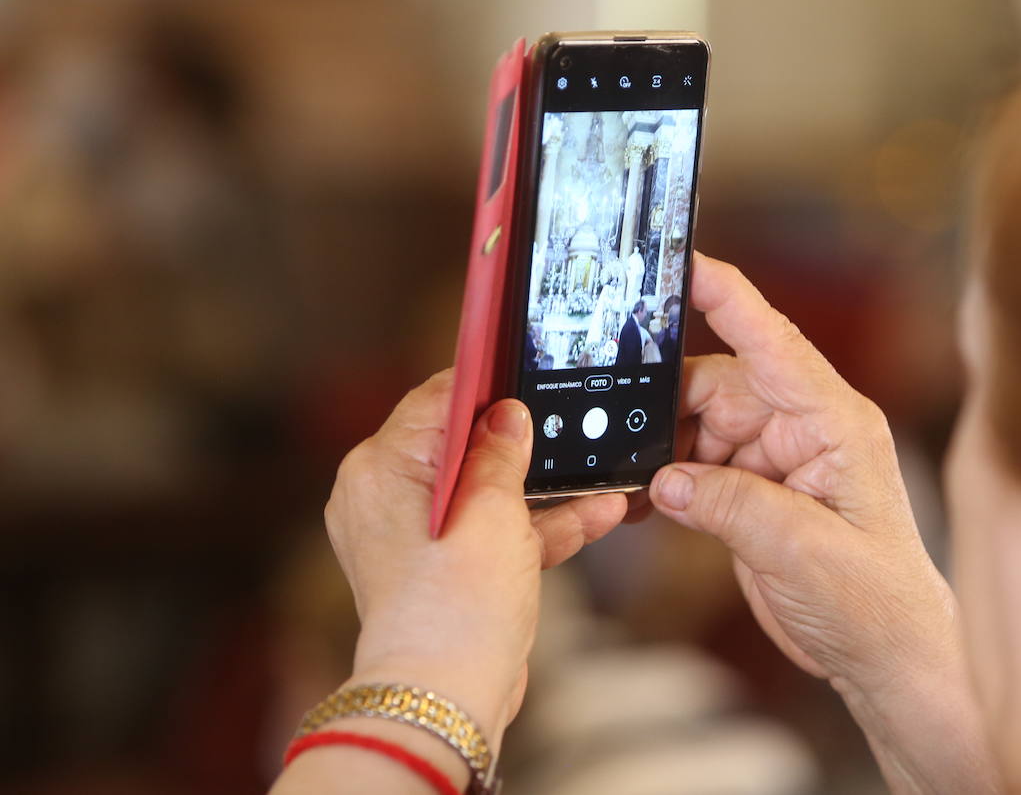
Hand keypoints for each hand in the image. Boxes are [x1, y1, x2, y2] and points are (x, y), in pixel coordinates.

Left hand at [324, 370, 627, 747]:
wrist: (447, 696)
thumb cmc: (454, 602)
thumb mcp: (491, 507)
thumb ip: (501, 450)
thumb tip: (508, 414)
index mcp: (380, 468)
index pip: (434, 400)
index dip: (485, 384)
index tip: (525, 368)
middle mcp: (389, 498)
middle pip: (464, 446)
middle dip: (523, 440)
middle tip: (566, 422)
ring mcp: (418, 537)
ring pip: (487, 492)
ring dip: (543, 486)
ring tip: (597, 473)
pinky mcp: (447, 570)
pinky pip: (493, 532)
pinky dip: (536, 525)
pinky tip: (595, 512)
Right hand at [652, 254, 957, 686]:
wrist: (887, 658)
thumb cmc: (877, 602)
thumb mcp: (801, 550)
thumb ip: (729, 505)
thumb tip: (666, 478)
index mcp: (834, 421)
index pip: (773, 341)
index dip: (727, 296)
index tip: (682, 262)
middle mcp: (805, 429)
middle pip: (718, 385)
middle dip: (666, 403)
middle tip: (620, 429)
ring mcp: (779, 459)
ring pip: (699, 425)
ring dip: (662, 448)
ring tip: (630, 480)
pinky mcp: (757, 492)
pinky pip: (700, 466)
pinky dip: (669, 479)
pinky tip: (645, 500)